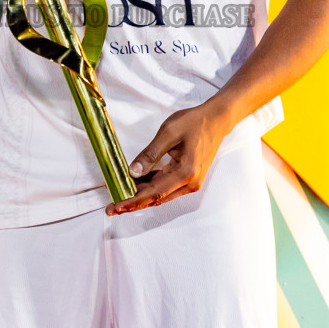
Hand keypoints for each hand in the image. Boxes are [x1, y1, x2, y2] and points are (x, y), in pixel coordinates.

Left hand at [105, 101, 234, 214]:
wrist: (216, 120)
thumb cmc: (194, 122)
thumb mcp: (169, 132)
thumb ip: (150, 153)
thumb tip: (133, 172)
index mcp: (186, 173)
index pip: (154, 193)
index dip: (133, 201)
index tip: (116, 207)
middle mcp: (190, 183)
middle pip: (157, 198)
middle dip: (133, 203)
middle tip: (112, 207)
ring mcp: (191, 182)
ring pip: (161, 194)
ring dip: (141, 195)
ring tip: (120, 194)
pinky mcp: (190, 177)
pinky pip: (167, 186)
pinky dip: (151, 186)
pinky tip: (136, 182)